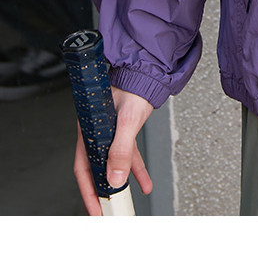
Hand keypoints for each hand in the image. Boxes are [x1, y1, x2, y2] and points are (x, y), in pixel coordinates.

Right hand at [74, 86, 153, 215]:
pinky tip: (145, 182)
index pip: (84, 169)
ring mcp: (110, 133)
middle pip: (97, 171)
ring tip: (129, 201)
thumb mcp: (128, 121)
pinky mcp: (124, 131)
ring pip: (113, 166)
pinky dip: (137, 170)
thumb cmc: (132, 87)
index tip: (96, 211)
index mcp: (90, 131)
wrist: (146, 71)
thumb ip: (122, 150)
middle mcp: (97, 134)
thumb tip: (116, 178)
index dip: (89, 192)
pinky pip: (128, 157)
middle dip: (104, 193)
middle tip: (111, 212)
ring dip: (122, 184)